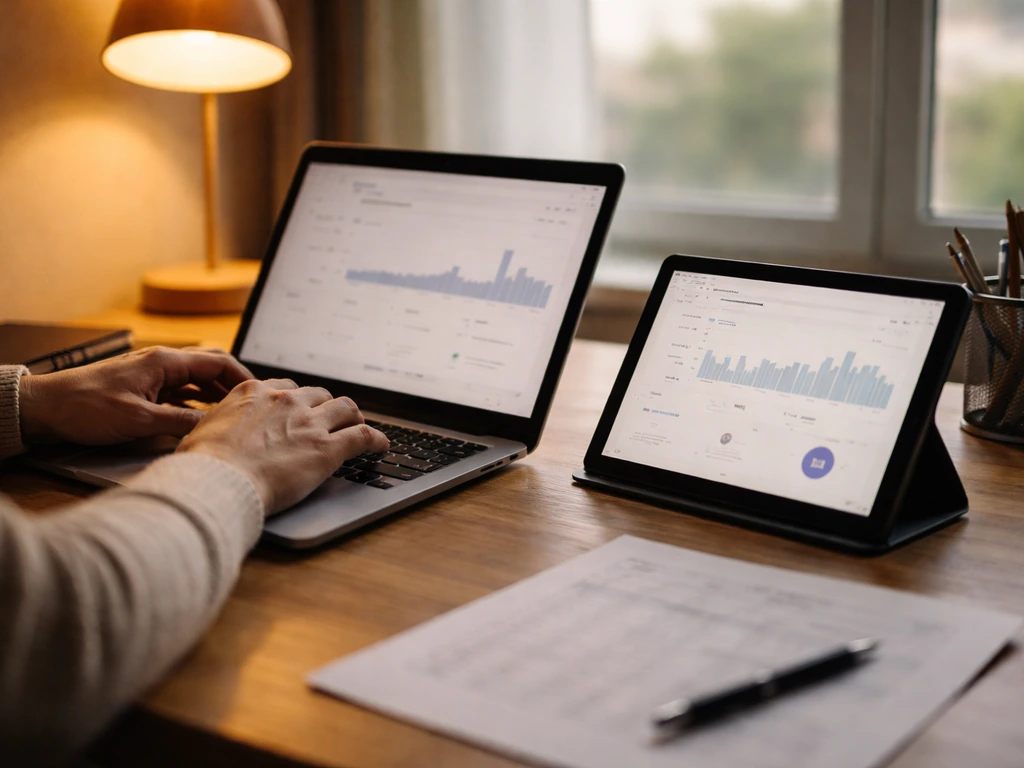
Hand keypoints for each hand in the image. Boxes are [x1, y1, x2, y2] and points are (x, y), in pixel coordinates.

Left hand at [18, 346, 252, 445]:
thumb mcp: (140, 421)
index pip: (219, 362)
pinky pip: (179, 390)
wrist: (45, 408)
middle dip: (234, 384)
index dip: (244, 379)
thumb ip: (182, 423)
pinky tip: (202, 419)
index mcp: (166, 361)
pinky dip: (196, 401)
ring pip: (195, 379)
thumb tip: (216, 430)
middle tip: (252, 405)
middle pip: (211, 366)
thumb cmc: (86, 408)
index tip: (261, 397)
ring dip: (216, 394)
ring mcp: (151, 373)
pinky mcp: (141, 386)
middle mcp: (161, 361)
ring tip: (234, 414)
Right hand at [176, 379, 388, 513]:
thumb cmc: (202, 464)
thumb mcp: (203, 431)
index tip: (299, 409)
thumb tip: (215, 435)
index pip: (286, 386)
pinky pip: (363, 436)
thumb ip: (220, 425)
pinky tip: (381, 446)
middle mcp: (286, 400)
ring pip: (346, 408)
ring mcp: (309, 422)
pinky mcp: (328, 448)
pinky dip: (376, 439)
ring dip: (353, 417)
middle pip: (319, 394)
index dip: (296, 399)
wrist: (217, 480)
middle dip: (326, 407)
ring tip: (358, 427)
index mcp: (254, 392)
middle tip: (330, 421)